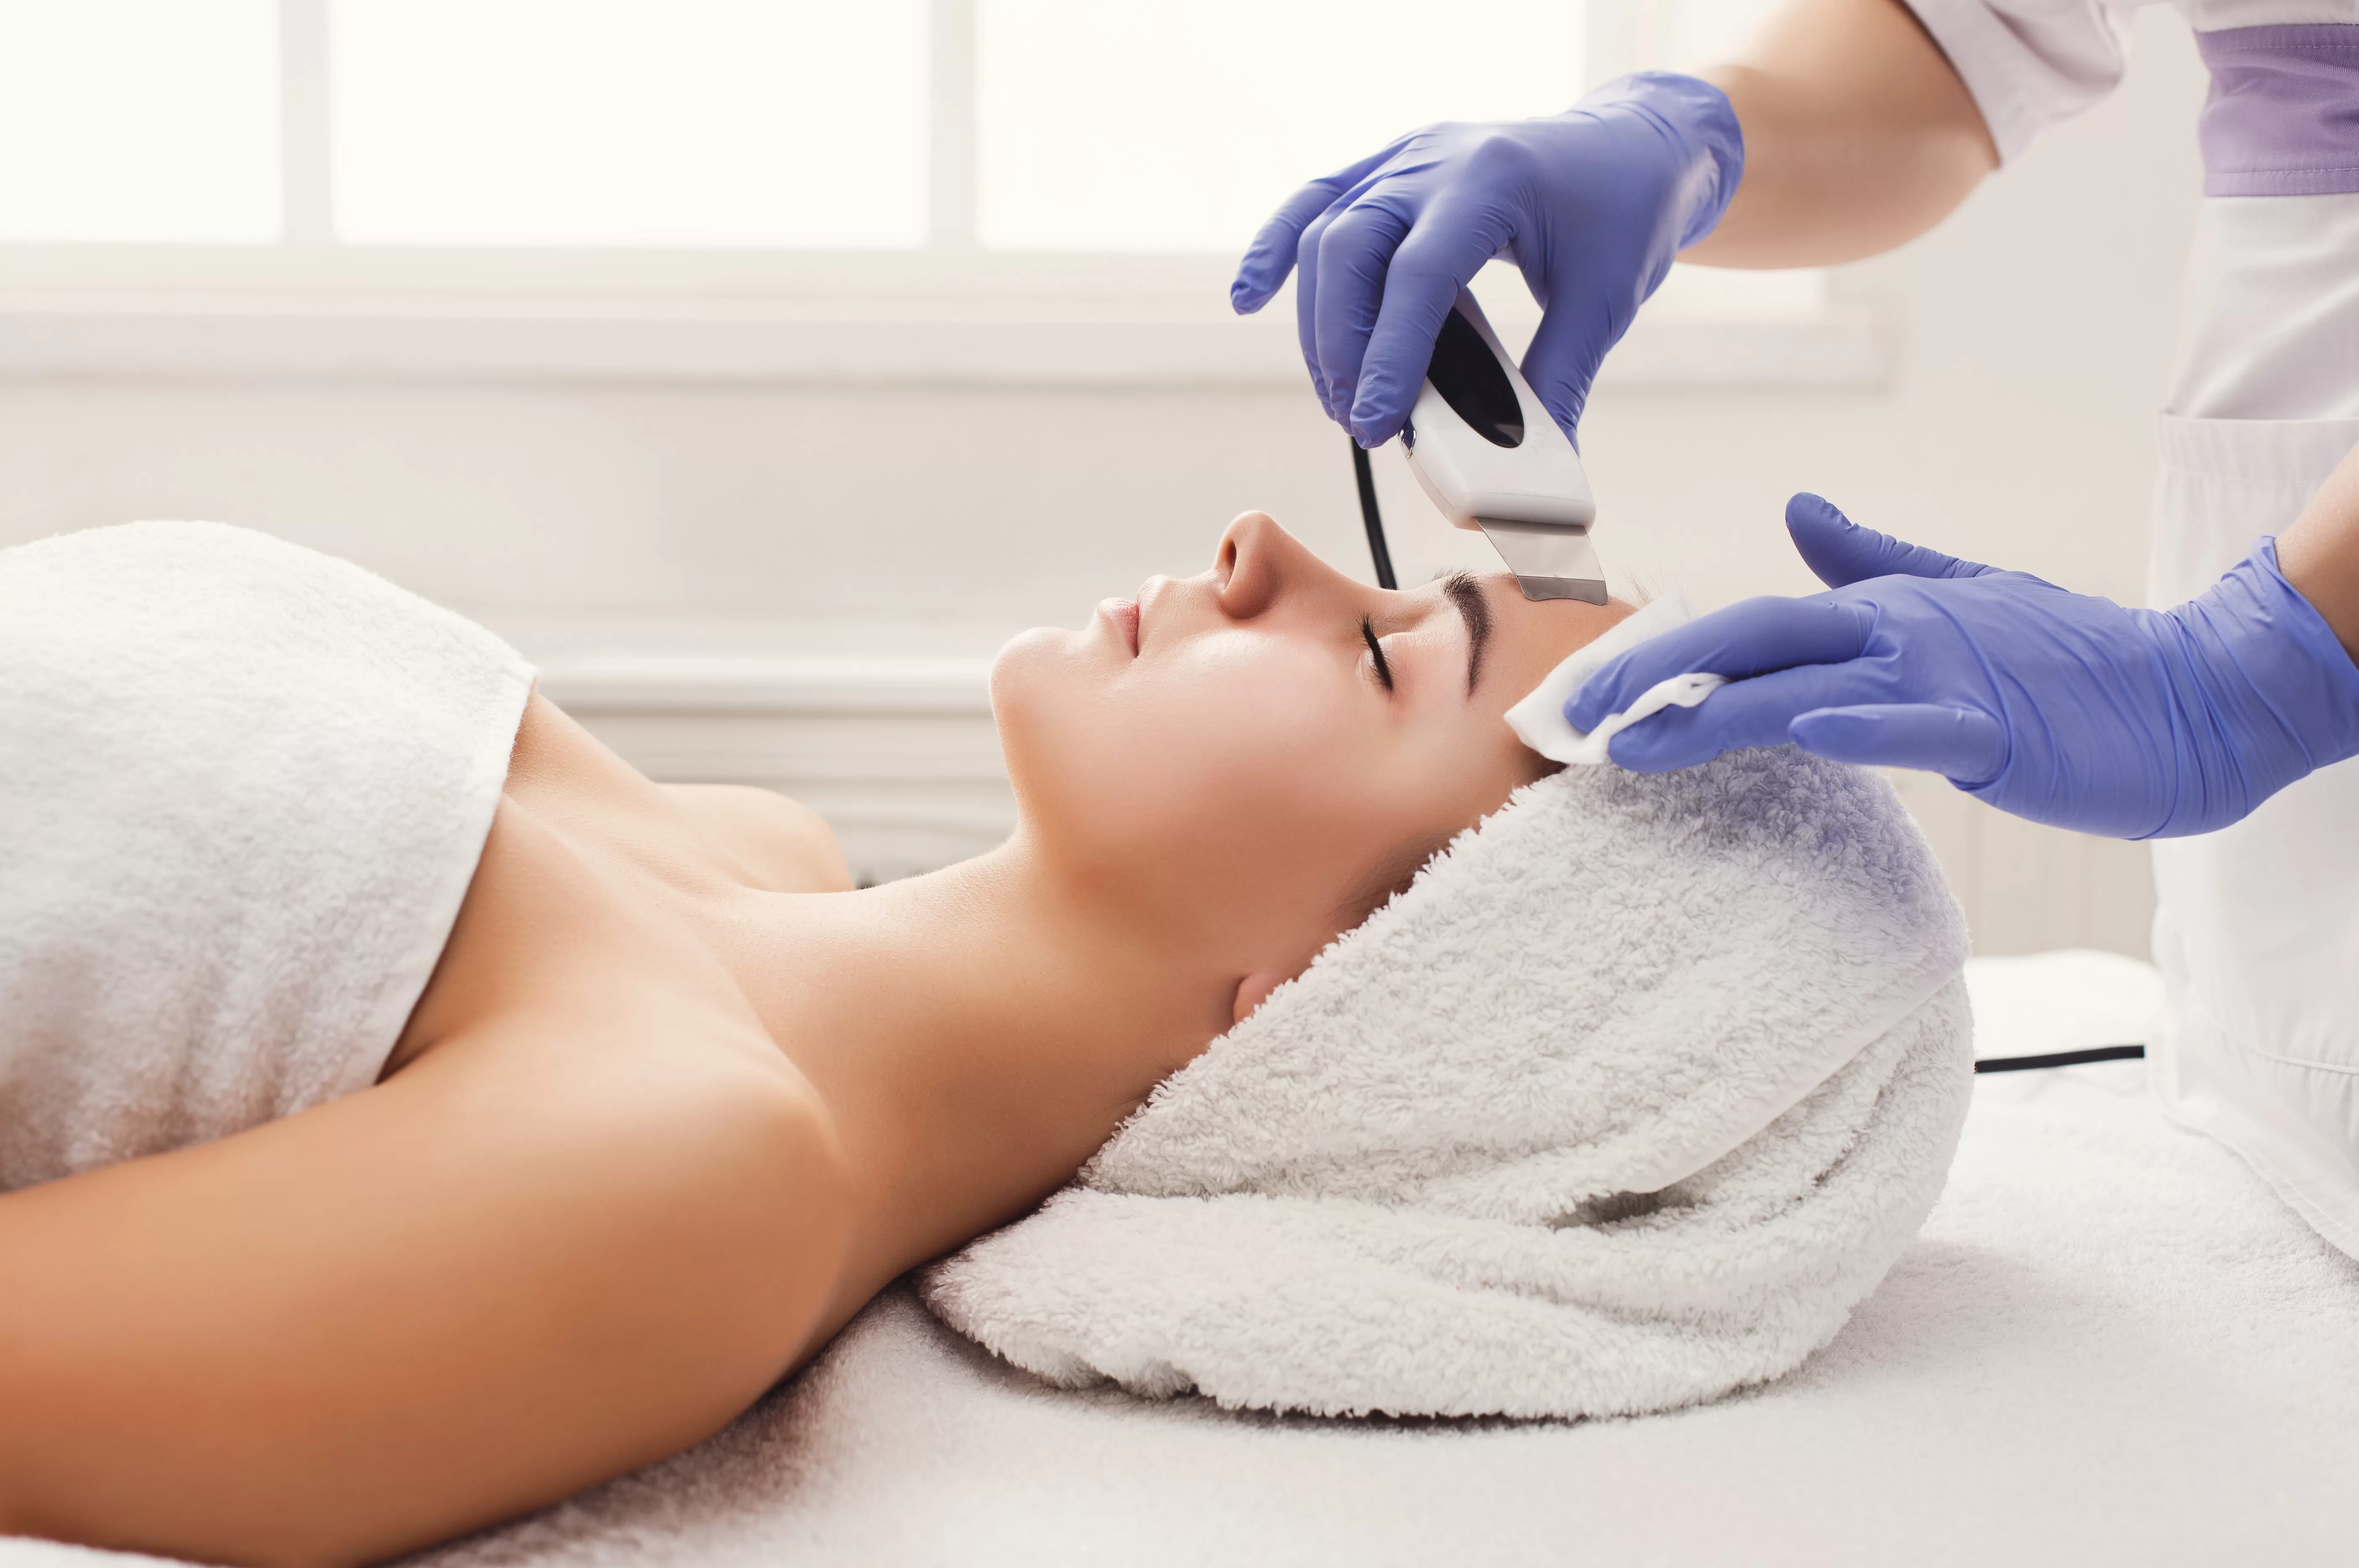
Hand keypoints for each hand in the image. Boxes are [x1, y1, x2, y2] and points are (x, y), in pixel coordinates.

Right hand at [1229, 73, 1742, 448]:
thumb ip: (1560, 381)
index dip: (1390, 356)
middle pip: (1350, 249)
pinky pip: (1316, 201)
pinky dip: (1275, 250)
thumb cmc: (1625, 214)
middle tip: (1361, 424)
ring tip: (1339, 398)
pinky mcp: (1390, 169)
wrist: (1635, 145)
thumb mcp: (1606, 299)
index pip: (1418, 274)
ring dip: (1319, 324)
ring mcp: (1406, 158)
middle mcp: (1436, 160)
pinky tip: (1250, 298)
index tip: (1379, 427)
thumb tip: (1528, 471)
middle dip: (1343, 348)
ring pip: (1324, 233)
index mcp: (1493, 180)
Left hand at [1567, 494, 2358, 838]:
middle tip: (1573, 716)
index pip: (1748, 619)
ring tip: (1636, 740)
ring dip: (1714, 709)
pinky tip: (1805, 730)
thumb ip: (1870, 558)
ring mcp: (1942, 675)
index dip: (1664, 647)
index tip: (1590, 686)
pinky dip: (1860, 724)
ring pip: (1806, 682)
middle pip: (1751, 635)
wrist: (2183, 694)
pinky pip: (1915, 725)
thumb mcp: (1953, 595)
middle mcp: (1894, 630)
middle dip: (1654, 674)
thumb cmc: (2063, 658)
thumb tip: (1800, 511)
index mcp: (1877, 609)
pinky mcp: (1993, 727)